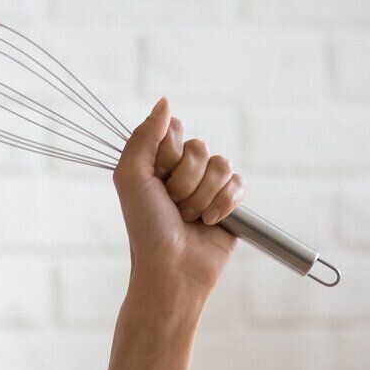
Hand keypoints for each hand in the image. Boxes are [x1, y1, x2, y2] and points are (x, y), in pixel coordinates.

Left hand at [112, 97, 243, 301]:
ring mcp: (207, 185)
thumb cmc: (146, 226)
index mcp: (156, 160)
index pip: (174, 129)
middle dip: (184, 181)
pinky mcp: (230, 202)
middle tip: (171, 204)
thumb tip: (165, 101)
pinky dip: (224, 204)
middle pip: (199, 147)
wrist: (172, 267)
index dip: (168, 153)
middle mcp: (182, 169)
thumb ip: (144, 136)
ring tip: (188, 217)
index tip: (156, 177)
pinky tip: (210, 222)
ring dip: (202, 196)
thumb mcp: (131, 177)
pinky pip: (239, 184)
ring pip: (221, 165)